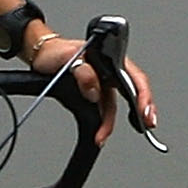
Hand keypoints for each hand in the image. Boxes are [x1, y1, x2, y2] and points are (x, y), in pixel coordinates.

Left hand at [25, 32, 157, 144]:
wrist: (42, 55)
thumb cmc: (56, 50)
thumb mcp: (69, 56)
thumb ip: (84, 72)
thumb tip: (94, 92)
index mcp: (111, 59)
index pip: (135, 77)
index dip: (143, 94)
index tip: (144, 110)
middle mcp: (110, 72)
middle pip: (132, 94)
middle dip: (139, 112)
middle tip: (145, 126)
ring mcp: (102, 84)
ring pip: (113, 107)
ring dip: (110, 123)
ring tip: (103, 136)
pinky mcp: (92, 94)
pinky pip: (101, 110)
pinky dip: (102, 122)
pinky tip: (99, 132)